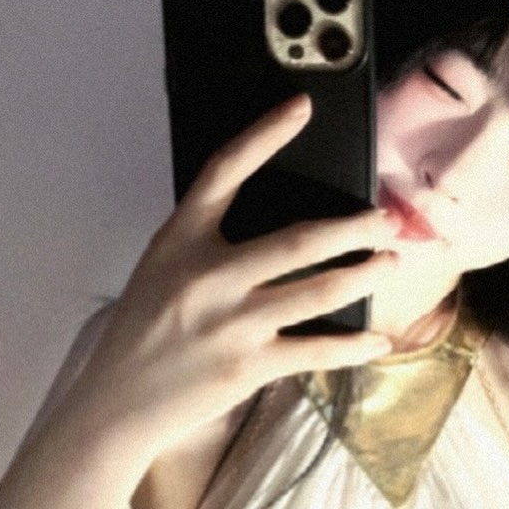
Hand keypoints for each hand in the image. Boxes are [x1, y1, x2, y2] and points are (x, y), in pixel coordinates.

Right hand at [68, 95, 397, 462]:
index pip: (224, 170)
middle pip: (299, 239)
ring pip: (319, 291)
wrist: (118, 400)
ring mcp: (231, 322)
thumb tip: (277, 234)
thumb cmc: (141, 333)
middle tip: (385, 221)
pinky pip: (316, 351)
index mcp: (180, 240)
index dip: (264, 134)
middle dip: (354, 228)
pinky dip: (353, 347)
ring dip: (365, 276)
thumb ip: (205, 244)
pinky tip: (377, 340)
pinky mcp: (248, 366)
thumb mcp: (161, 270)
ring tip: (390, 264)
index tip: (301, 108)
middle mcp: (208, 274)